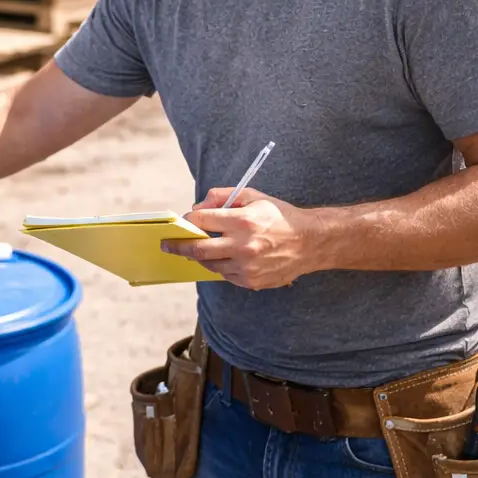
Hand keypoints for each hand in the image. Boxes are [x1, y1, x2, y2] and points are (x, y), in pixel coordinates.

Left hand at [162, 187, 320, 290]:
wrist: (310, 242)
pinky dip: (220, 266)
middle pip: (198, 248)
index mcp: (243, 221)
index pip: (201, 220)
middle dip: (178, 246)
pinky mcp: (251, 281)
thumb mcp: (253, 196)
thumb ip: (222, 197)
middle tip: (167, 245)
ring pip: (209, 264)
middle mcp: (243, 245)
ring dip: (200, 256)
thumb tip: (196, 207)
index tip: (182, 222)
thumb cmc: (279, 216)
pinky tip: (224, 257)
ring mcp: (247, 266)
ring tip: (196, 249)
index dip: (188, 220)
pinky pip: (225, 275)